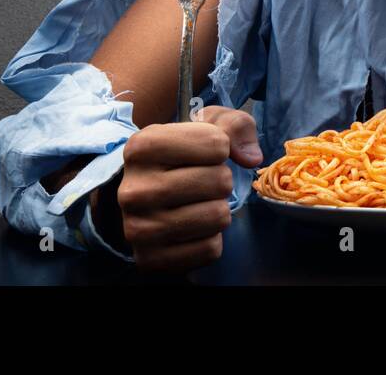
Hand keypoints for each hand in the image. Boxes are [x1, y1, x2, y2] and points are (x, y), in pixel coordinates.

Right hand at [114, 106, 261, 271]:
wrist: (144, 196)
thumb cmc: (181, 155)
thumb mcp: (206, 126)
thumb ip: (235, 126)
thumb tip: (251, 158)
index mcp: (142, 147)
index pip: (216, 144)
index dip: (221, 148)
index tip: (204, 153)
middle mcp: (134, 189)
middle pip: (219, 181)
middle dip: (222, 179)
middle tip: (203, 182)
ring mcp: (138, 228)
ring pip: (218, 216)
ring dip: (219, 209)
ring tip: (199, 203)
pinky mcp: (150, 259)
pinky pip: (210, 248)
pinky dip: (211, 238)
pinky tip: (193, 227)